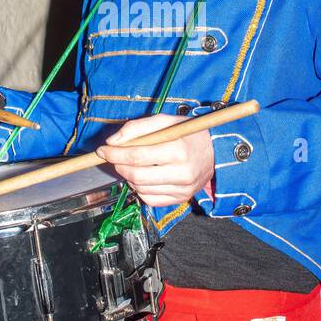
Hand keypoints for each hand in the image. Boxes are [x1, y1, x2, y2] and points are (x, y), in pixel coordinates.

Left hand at [95, 114, 214, 206]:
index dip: (115, 154)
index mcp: (179, 150)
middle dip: (118, 165)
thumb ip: (138, 127)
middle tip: (114, 157)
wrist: (216, 152)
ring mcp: (182, 189)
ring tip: (131, 164)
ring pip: (140, 188)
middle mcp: (182, 173)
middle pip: (136, 175)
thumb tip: (113, 141)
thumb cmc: (188, 134)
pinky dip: (140, 188)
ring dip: (128, 176)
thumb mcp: (166, 120)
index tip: (103, 149)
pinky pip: (150, 199)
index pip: (137, 156)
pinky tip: (144, 176)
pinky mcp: (181, 199)